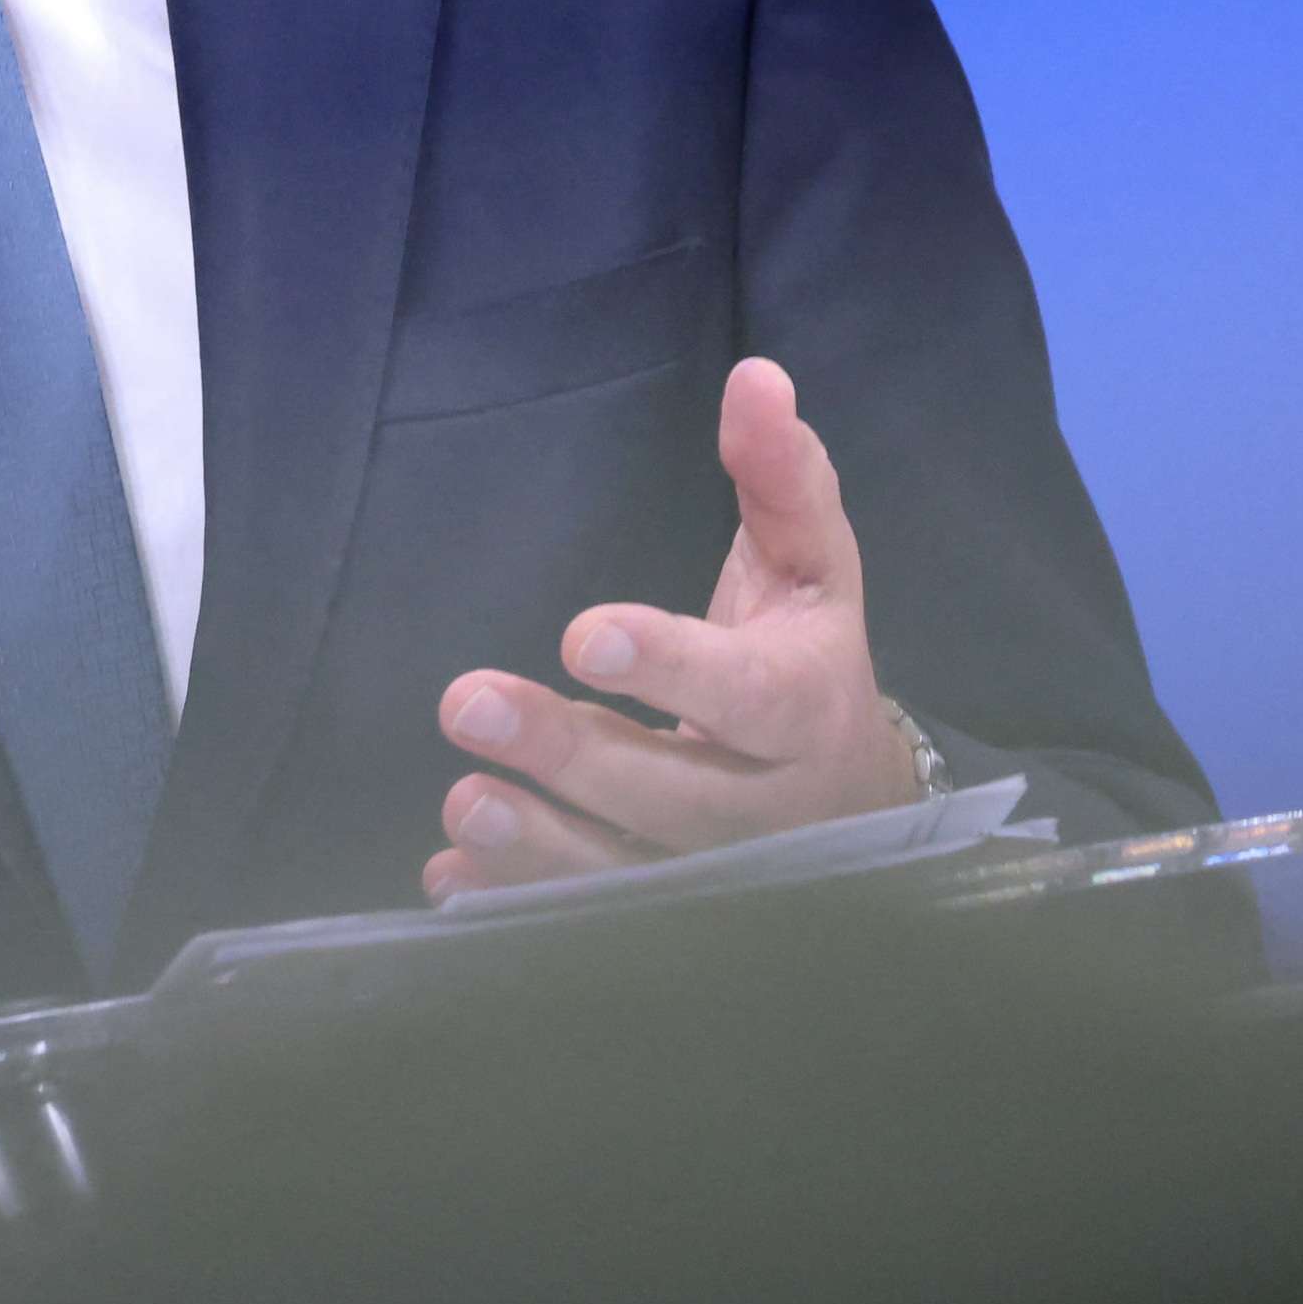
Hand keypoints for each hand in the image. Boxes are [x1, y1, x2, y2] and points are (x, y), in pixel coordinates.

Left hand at [421, 358, 940, 899]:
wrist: (851, 795)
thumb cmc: (807, 655)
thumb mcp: (811, 562)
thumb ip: (780, 475)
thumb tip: (756, 378)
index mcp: (808, 706)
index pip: (748, 694)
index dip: (672, 669)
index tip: (583, 634)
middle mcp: (769, 810)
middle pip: (672, 794)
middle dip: (571, 754)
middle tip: (468, 703)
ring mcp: (717, 878)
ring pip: (628, 877)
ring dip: (537, 847)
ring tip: (462, 800)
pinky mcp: (667, 918)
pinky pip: (592, 924)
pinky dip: (517, 905)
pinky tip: (452, 875)